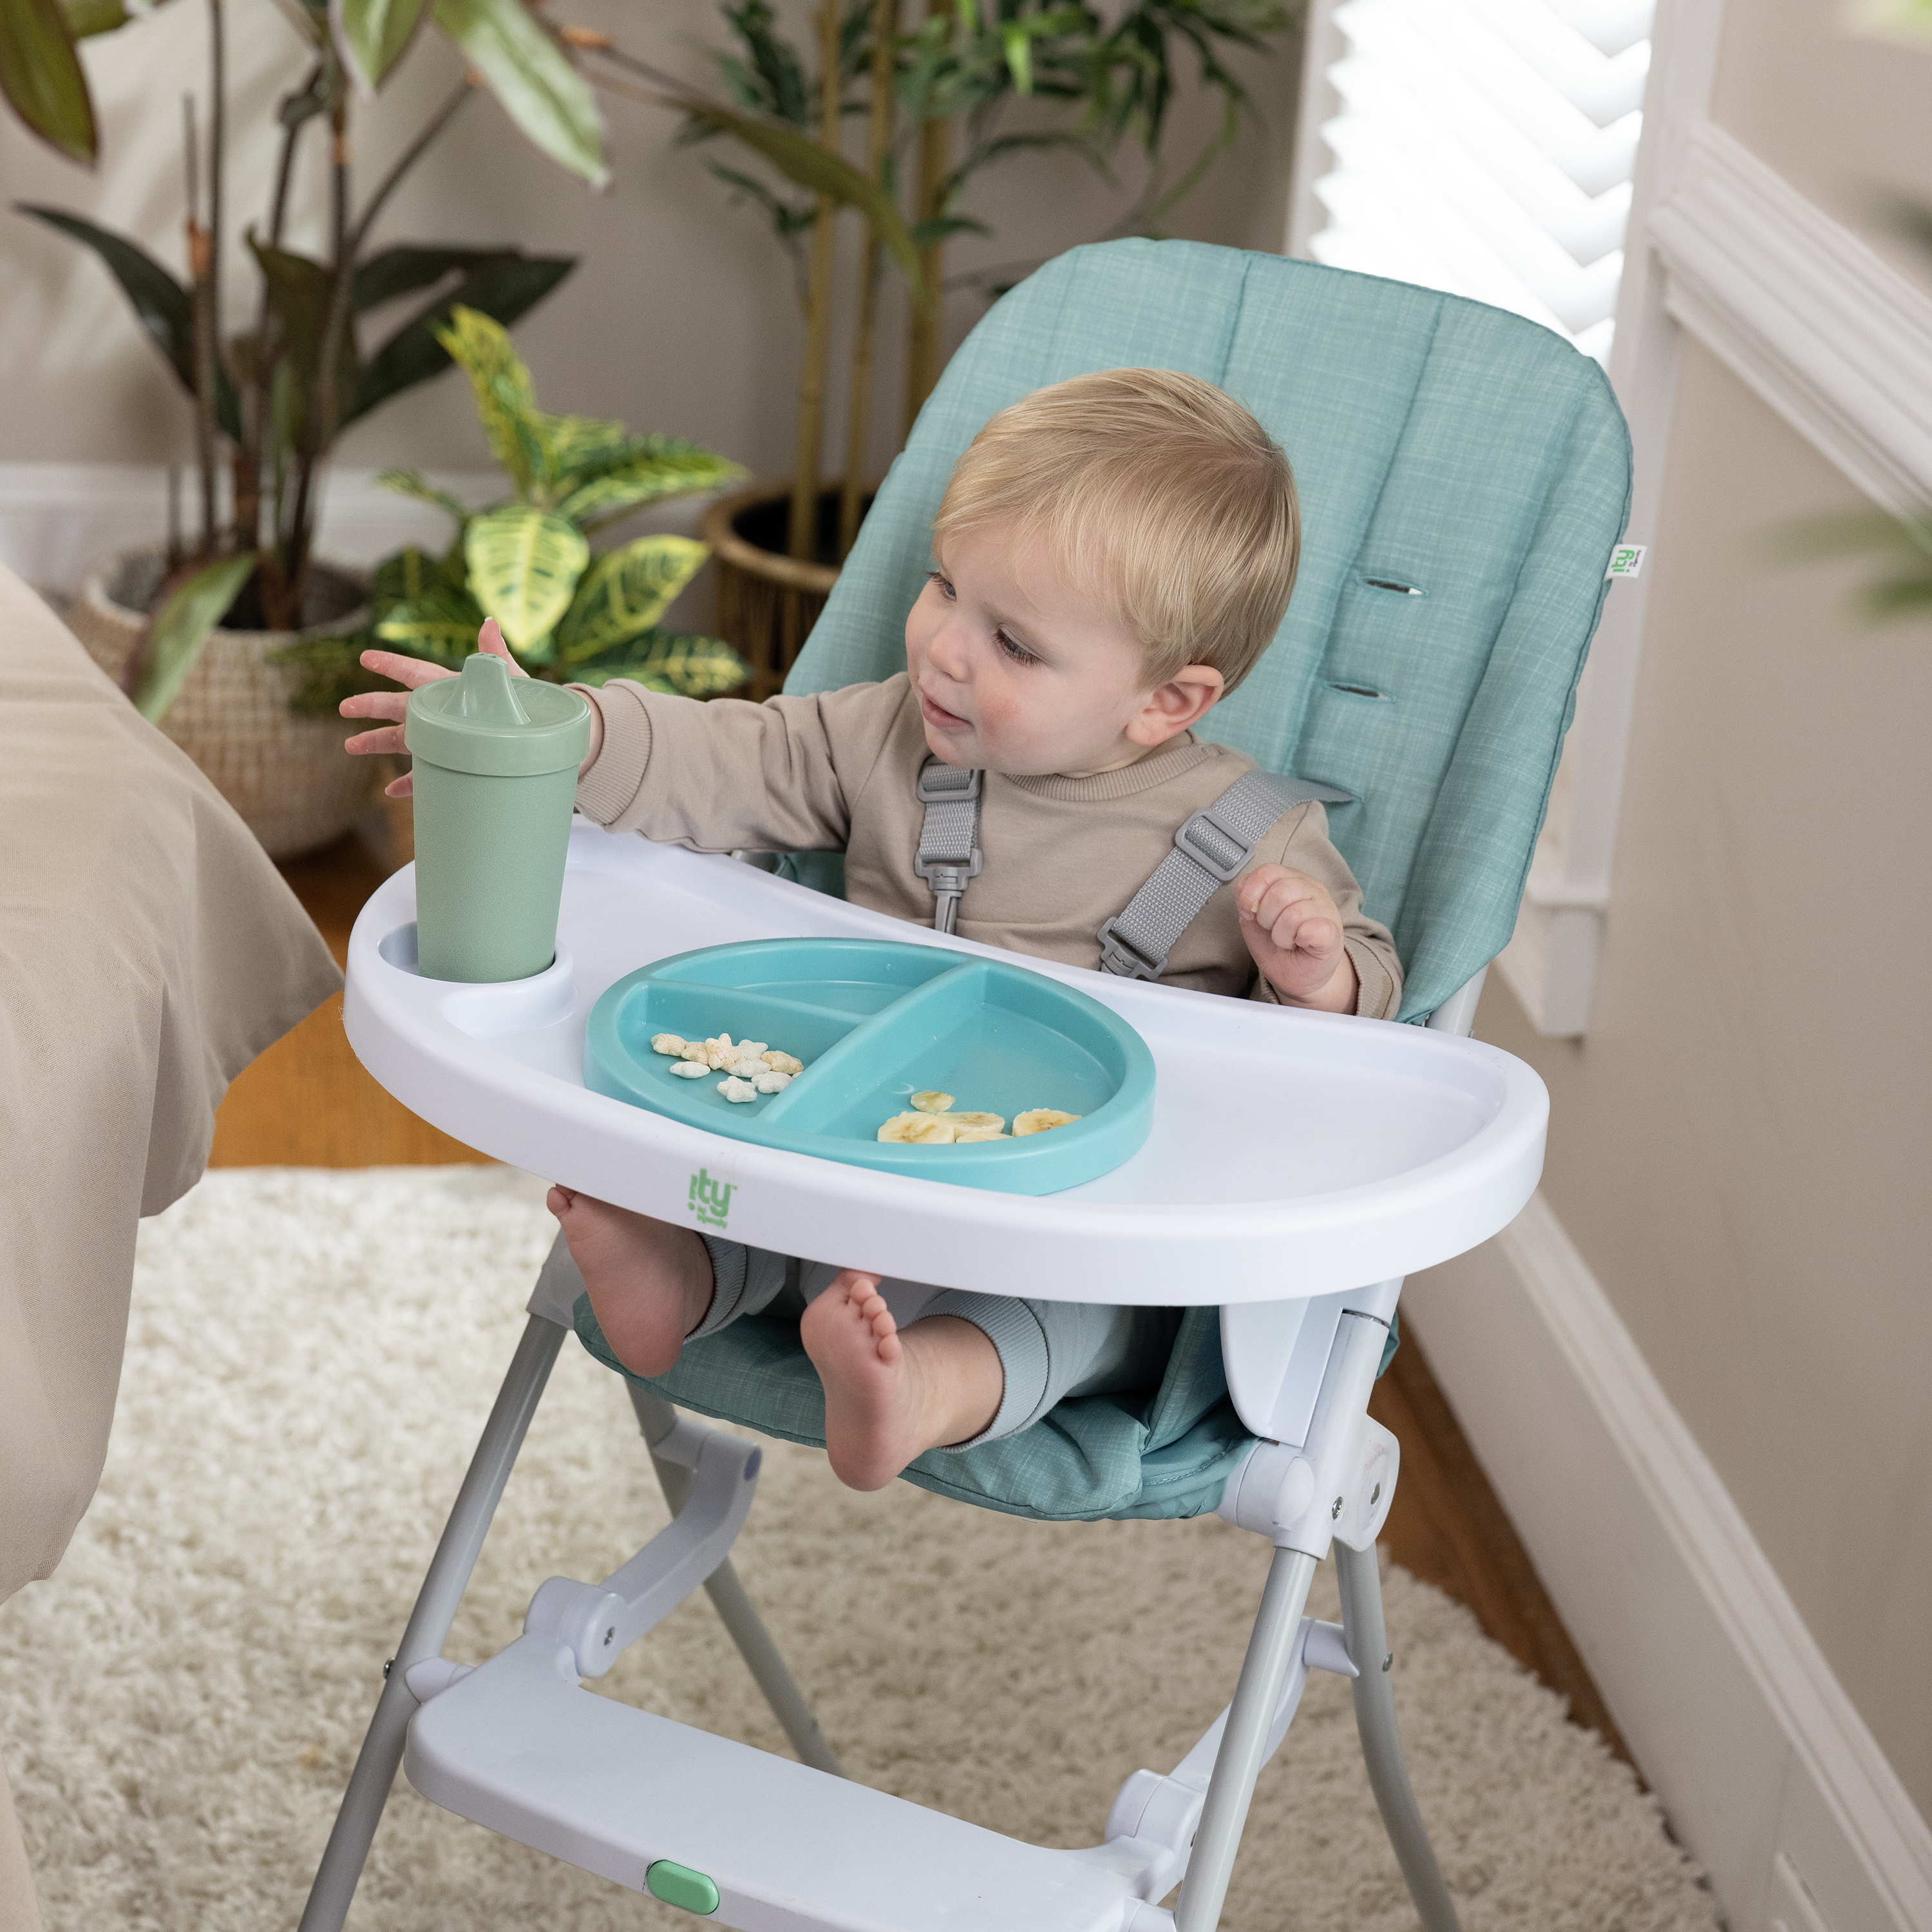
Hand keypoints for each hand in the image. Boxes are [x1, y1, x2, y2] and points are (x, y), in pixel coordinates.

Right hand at [339, 616, 601, 797]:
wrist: (553, 738)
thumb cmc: (534, 705)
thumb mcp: (516, 680)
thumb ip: (497, 655)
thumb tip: (489, 622)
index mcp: (456, 687)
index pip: (418, 673)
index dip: (392, 665)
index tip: (365, 657)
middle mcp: (447, 711)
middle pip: (402, 707)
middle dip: (372, 705)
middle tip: (345, 707)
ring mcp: (448, 738)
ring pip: (406, 741)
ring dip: (378, 743)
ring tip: (351, 747)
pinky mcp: (458, 763)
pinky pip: (429, 773)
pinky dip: (411, 782)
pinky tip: (393, 791)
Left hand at [1236, 864, 1358, 1012]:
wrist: (1299, 976)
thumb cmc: (1278, 946)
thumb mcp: (1254, 922)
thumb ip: (1247, 902)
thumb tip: (1246, 894)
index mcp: (1290, 880)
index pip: (1266, 872)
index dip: (1250, 894)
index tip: (1249, 915)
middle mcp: (1310, 888)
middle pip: (1279, 891)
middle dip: (1266, 918)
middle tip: (1272, 931)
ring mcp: (1325, 908)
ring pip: (1293, 914)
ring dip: (1281, 936)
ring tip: (1287, 941)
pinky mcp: (1333, 932)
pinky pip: (1312, 929)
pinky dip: (1299, 940)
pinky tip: (1301, 943)